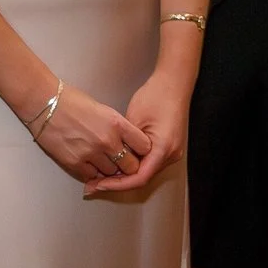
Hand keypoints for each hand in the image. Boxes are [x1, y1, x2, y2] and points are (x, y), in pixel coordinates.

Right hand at [31, 83, 151, 186]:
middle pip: (130, 166)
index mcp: (117, 123)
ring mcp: (90, 153)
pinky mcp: (74, 163)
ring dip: (108, 169)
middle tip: (120, 160)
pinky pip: (91, 176)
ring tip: (100, 158)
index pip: (144, 146)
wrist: (44, 103)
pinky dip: (91, 172)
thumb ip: (117, 128)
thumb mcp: (103, 109)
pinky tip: (87, 161)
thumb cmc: (71, 101)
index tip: (137, 151)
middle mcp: (107, 140)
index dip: (141, 150)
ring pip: (111, 173)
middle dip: (127, 165)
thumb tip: (125, 143)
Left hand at [95, 65, 191, 193]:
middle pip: (142, 178)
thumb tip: (109, 160)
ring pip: (145, 172)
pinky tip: (117, 164)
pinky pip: (149, 163)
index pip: (139, 178)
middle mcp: (170, 155)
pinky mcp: (167, 147)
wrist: (174, 83)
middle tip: (94, 184)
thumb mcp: (134, 119)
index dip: (117, 184)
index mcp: (163, 149)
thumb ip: (124, 143)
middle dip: (118, 183)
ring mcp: (171, 152)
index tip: (98, 184)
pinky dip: (132, 166)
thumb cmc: (155, 95)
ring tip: (101, 176)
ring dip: (124, 176)